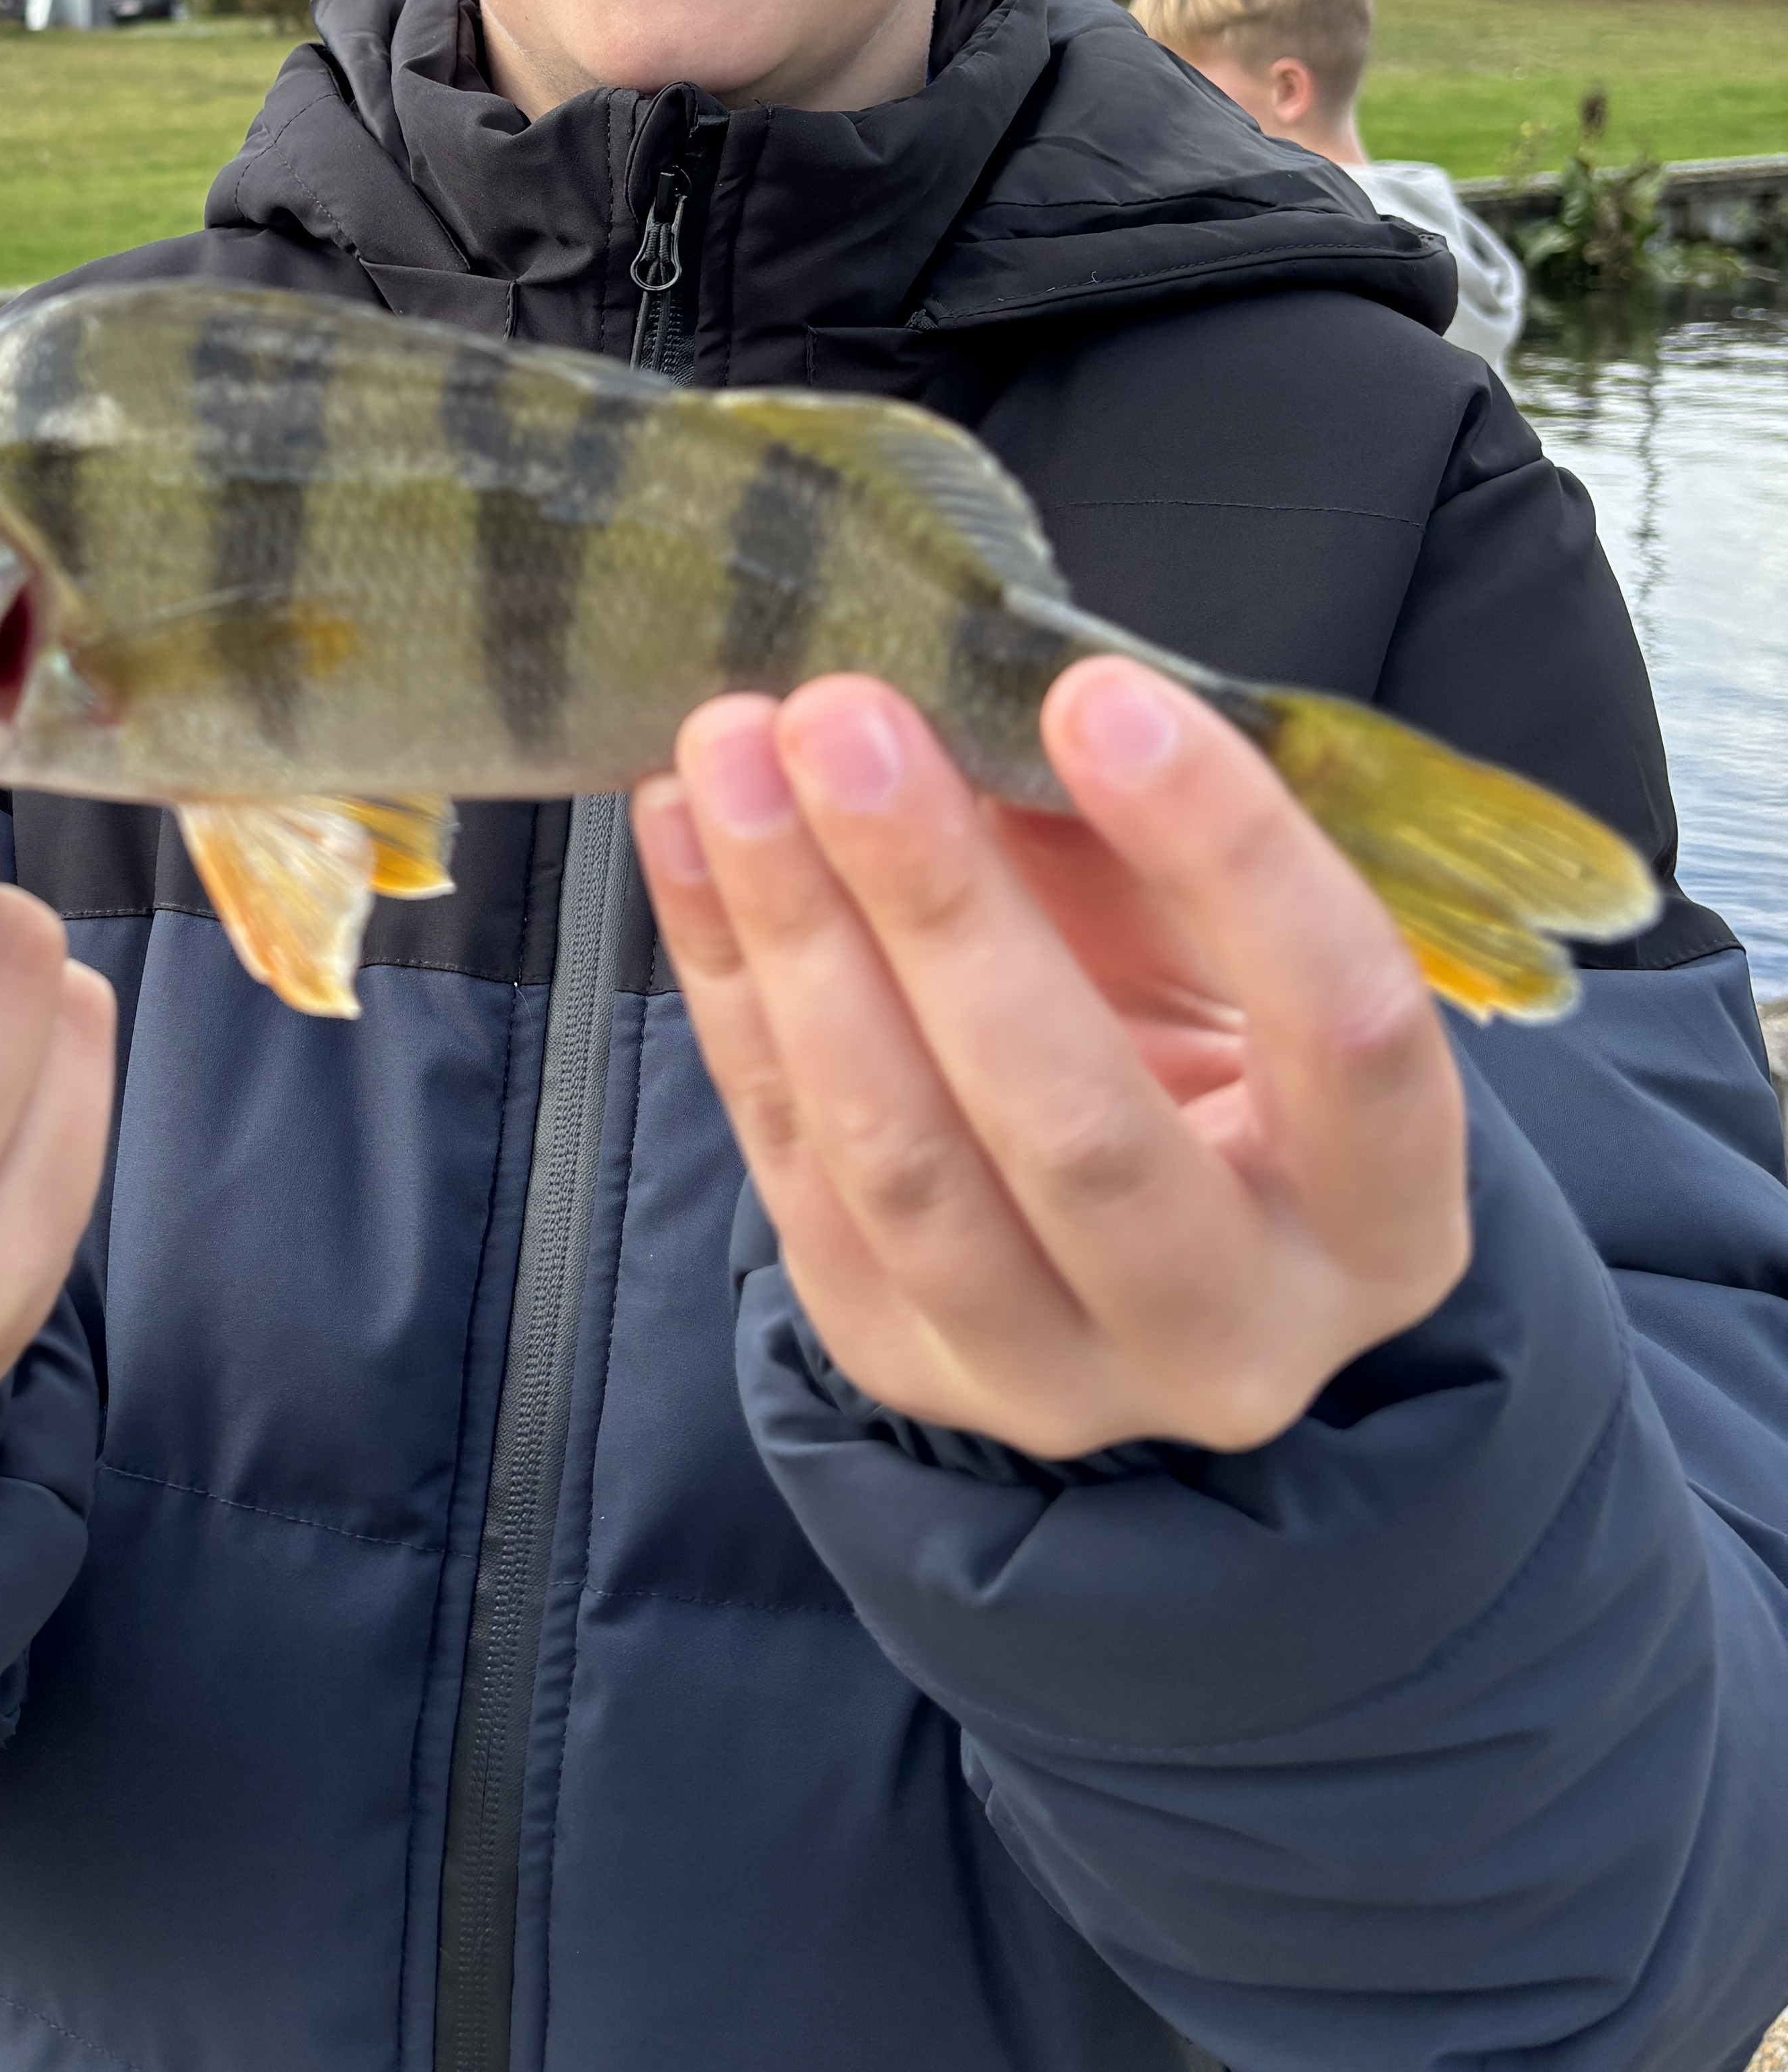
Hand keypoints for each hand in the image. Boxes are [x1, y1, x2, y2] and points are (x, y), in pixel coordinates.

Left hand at [629, 657, 1468, 1462]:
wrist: (1133, 1234)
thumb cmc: (1205, 1039)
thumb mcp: (1227, 946)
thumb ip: (1144, 842)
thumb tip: (994, 694)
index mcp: (1386, 1218)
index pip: (1345, 1032)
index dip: (1229, 857)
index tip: (1093, 692)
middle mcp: (1236, 1337)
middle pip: (1080, 1128)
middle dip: (942, 902)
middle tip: (843, 717)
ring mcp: (1054, 1379)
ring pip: (905, 1162)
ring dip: (797, 935)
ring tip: (731, 754)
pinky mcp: (896, 1357)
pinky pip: (788, 1161)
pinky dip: (727, 980)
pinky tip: (685, 832)